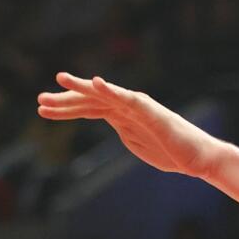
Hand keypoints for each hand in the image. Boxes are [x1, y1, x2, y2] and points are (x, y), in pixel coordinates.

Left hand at [37, 74, 223, 177]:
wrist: (198, 158)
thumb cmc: (172, 152)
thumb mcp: (138, 143)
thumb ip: (124, 131)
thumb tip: (113, 125)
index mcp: (122, 116)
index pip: (88, 108)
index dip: (65, 109)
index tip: (42, 111)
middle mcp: (127, 106)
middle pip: (90, 100)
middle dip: (64, 100)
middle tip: (40, 100)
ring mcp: (138, 107)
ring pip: (105, 95)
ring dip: (82, 88)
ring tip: (60, 80)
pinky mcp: (150, 111)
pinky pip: (128, 98)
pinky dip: (112, 90)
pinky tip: (97, 83)